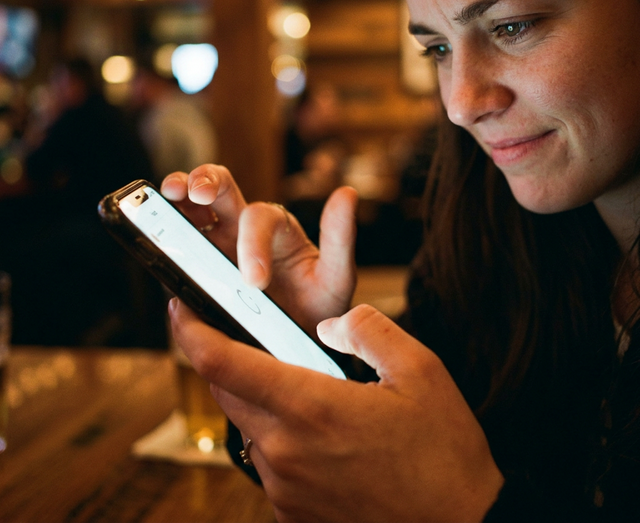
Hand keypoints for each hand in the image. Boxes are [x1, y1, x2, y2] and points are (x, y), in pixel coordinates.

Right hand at [161, 164, 358, 331]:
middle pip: (220, 188)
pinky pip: (174, 248)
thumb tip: (347, 193)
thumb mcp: (335, 276)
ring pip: (191, 209)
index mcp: (275, 228)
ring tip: (167, 196)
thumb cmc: (317, 306)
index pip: (258, 217)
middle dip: (204, 182)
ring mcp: (214, 247)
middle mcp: (241, 229)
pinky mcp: (196, 269)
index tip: (254, 280)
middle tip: (195, 192)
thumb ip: (339, 237)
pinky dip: (160, 236)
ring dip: (176, 196)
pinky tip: (151, 238)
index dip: (252, 242)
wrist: (296, 342)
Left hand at [170, 299, 503, 522]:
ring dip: (266, 401)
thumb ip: (367, 329)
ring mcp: (285, 489)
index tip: (180, 308)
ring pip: (250, 426)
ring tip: (318, 398)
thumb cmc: (443, 453)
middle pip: (228, 392)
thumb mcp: (419, 371)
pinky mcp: (292, 515)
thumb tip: (330, 326)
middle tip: (266, 345)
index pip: (222, 364)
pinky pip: (270, 462)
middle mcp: (285, 452)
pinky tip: (328, 439)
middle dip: (231, 360)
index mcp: (310, 408)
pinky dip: (283, 438)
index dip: (191, 331)